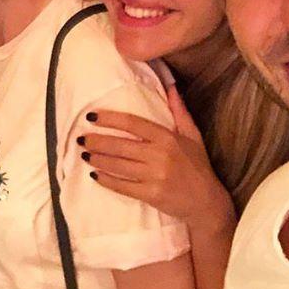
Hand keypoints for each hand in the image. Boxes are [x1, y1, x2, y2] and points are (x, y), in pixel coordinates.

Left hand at [80, 87, 234, 231]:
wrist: (208, 203)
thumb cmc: (198, 166)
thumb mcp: (193, 136)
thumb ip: (180, 111)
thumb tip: (171, 86)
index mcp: (167, 138)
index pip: (132, 123)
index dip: (109, 119)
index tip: (91, 116)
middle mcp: (160, 155)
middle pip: (120, 145)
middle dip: (97, 141)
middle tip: (80, 138)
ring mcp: (155, 176)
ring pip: (118, 165)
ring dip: (97, 159)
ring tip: (84, 154)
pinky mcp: (151, 195)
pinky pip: (123, 186)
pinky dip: (106, 180)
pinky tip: (95, 175)